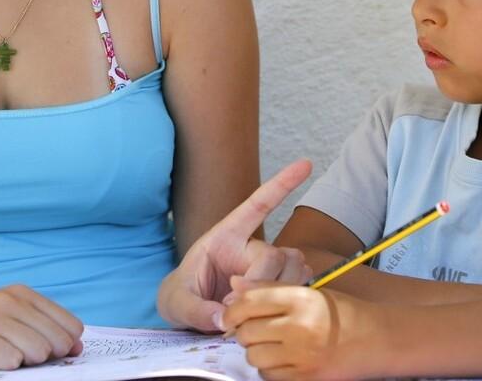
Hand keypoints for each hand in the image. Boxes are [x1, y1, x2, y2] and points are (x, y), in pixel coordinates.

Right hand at [0, 285, 84, 368]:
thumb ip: (36, 327)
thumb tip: (76, 347)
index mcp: (20, 294)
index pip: (70, 326)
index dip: (65, 347)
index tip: (49, 357)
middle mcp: (8, 301)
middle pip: (57, 342)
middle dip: (47, 359)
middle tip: (17, 359)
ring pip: (37, 352)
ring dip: (25, 364)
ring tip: (0, 359)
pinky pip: (9, 360)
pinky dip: (4, 367)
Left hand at [157, 159, 312, 331]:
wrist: (188, 315)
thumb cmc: (181, 298)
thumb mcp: (176, 303)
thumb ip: (195, 309)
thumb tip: (223, 317)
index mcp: (225, 237)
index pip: (256, 205)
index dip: (280, 185)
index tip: (306, 164)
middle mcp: (250, 247)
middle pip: (274, 255)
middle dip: (259, 283)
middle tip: (232, 308)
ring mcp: (267, 267)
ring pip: (294, 268)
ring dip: (277, 292)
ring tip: (243, 316)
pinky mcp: (278, 286)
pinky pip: (298, 286)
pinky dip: (287, 301)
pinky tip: (263, 316)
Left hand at [223, 278, 385, 380]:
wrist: (379, 339)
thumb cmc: (342, 312)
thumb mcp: (308, 291)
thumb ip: (268, 287)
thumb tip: (232, 284)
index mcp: (299, 299)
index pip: (248, 303)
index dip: (231, 310)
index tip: (228, 315)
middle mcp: (299, 326)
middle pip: (246, 332)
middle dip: (243, 332)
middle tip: (253, 330)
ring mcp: (303, 355)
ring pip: (254, 356)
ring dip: (256, 351)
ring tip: (270, 345)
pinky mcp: (306, 378)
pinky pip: (269, 375)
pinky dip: (269, 369)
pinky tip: (282, 359)